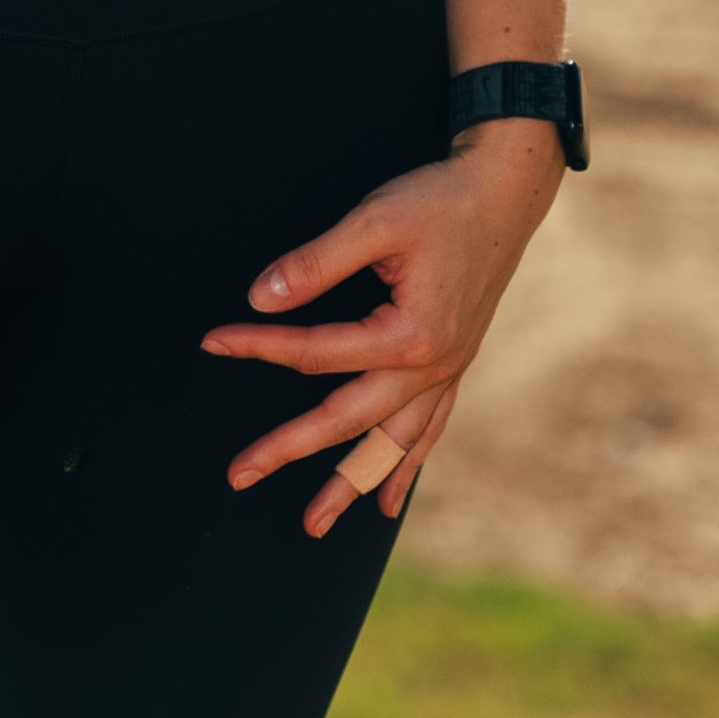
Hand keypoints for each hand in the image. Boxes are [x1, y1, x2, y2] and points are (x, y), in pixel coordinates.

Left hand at [202, 119, 562, 536]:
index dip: (259, 345)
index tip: (213, 341)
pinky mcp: (454, 366)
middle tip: (239, 474)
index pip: (315, 353)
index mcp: (410, 335)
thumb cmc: (440, 202)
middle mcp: (431, 368)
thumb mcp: (375, 219)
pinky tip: (388, 503)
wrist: (505, 194)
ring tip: (315, 524)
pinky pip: (427, 432)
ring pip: (390, 444)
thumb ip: (317, 261)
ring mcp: (446, 373)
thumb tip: (260, 297)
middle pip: (346, 419)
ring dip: (351, 484)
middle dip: (289, 449)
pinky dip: (405, 468)